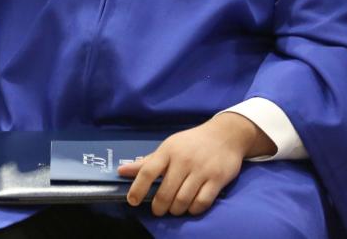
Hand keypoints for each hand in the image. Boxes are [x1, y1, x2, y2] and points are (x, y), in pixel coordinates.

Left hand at [118, 113, 274, 216]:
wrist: (225, 135)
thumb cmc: (191, 143)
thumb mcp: (168, 147)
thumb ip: (147, 162)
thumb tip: (121, 172)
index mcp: (167, 151)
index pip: (148, 171)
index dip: (138, 188)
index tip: (132, 201)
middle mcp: (183, 160)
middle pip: (166, 191)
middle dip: (159, 206)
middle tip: (157, 211)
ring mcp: (201, 170)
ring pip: (183, 199)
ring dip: (176, 210)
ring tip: (173, 210)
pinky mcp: (217, 179)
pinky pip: (203, 201)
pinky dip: (194, 209)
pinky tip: (190, 208)